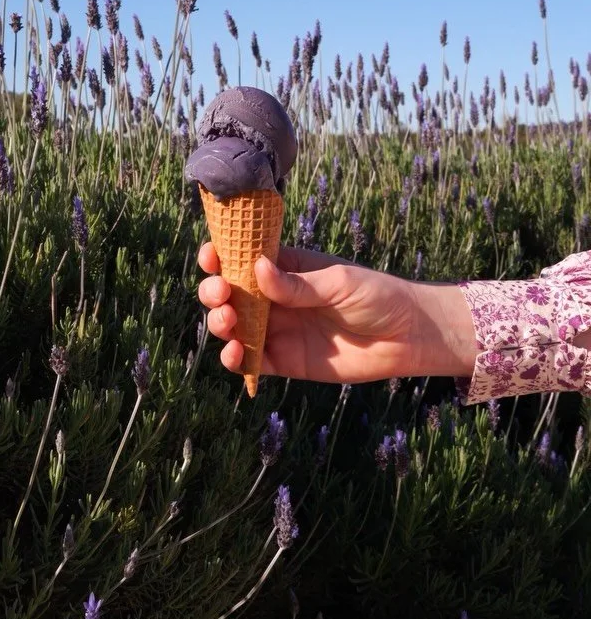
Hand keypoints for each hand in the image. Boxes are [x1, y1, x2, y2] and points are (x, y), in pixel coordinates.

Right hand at [197, 243, 476, 383]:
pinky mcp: (284, 361)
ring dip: (219, 323)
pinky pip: (251, 361)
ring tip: (227, 322)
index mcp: (286, 267)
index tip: (211, 257)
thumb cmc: (377, 296)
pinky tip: (235, 354)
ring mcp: (277, 329)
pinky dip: (235, 359)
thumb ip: (298, 284)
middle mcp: (275, 298)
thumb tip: (256, 268)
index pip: (243, 259)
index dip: (221, 256)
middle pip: (229, 293)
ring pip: (233, 327)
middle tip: (221, 295)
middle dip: (214, 291)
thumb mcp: (339, 283)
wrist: (407, 337)